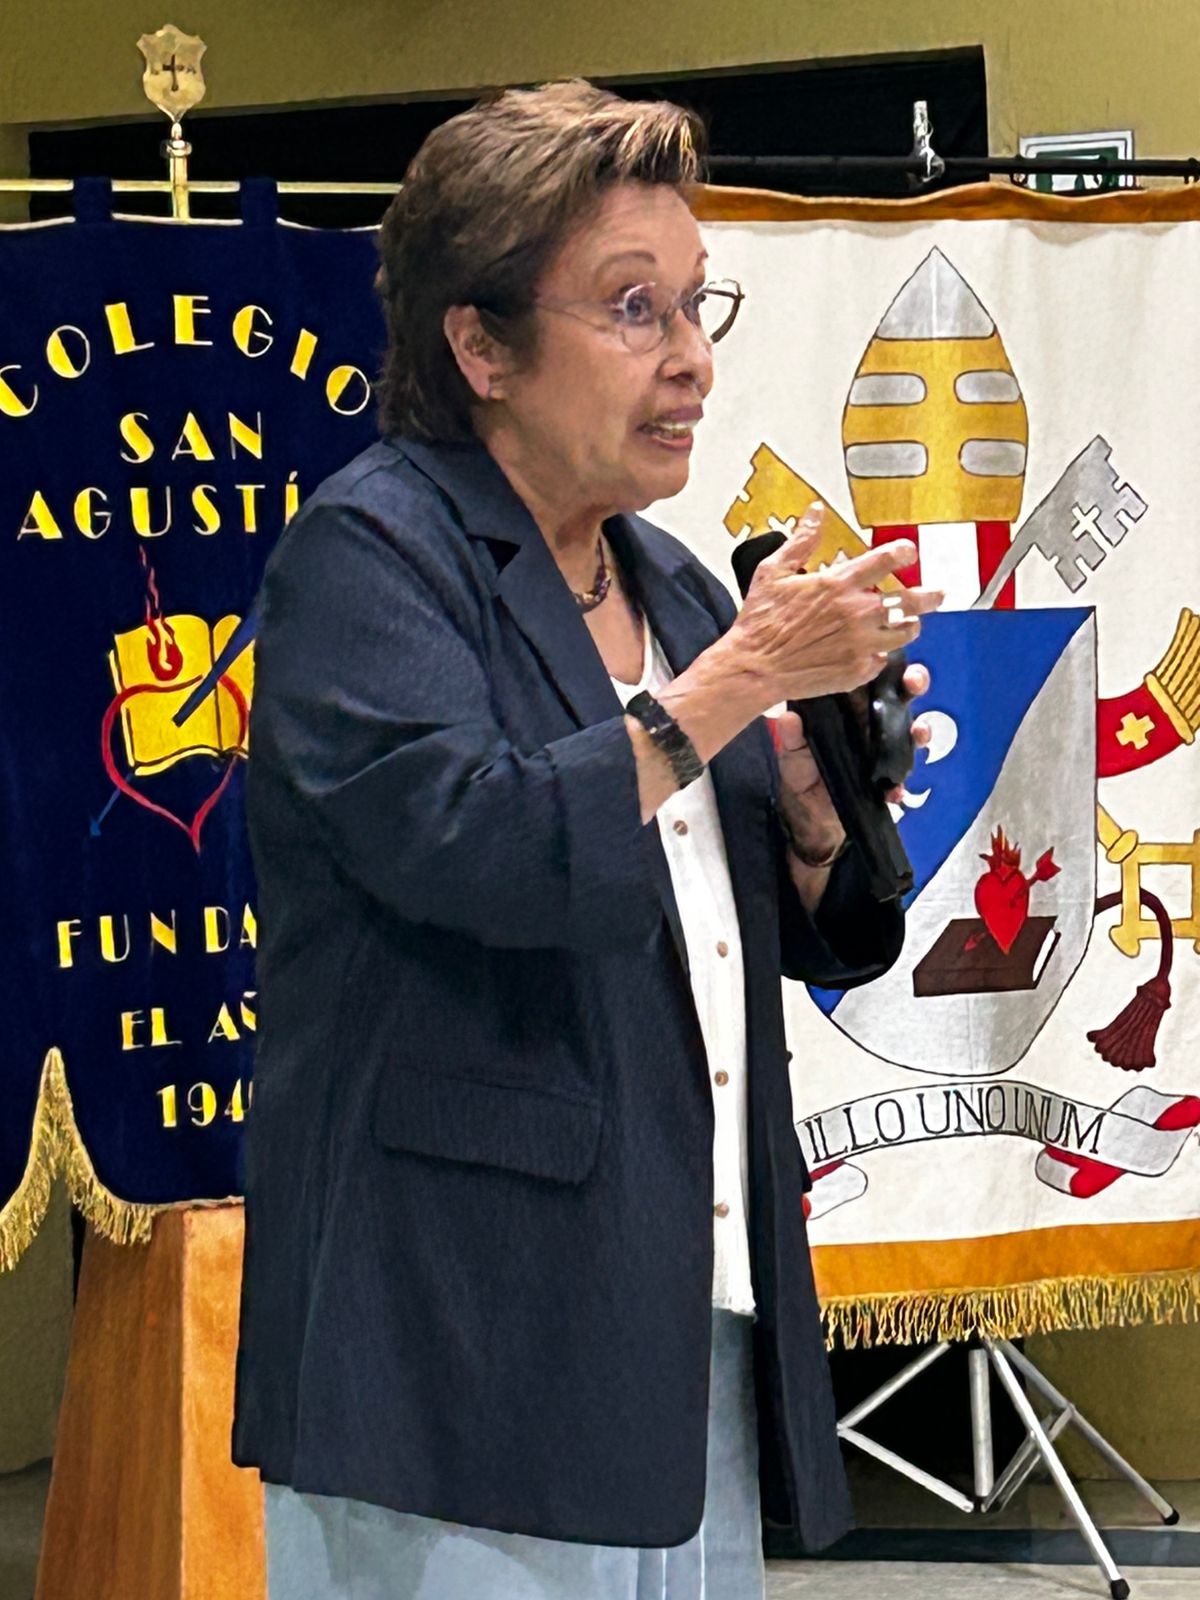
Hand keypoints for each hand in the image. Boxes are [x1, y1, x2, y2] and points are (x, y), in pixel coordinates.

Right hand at [729, 502, 942, 708]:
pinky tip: (872, 650)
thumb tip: (815, 513)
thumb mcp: (774, 572)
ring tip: (908, 624)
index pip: (886, 559)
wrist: (755, 667)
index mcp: (839, 584)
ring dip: (908, 625)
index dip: (904, 552)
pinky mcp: (857, 670)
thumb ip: (801, 541)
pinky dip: (880, 654)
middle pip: (910, 600)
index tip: (909, 552)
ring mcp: (860, 643)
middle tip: (938, 594)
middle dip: (930, 596)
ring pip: (904, 632)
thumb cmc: (760, 622)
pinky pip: (882, 659)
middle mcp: (856, 612)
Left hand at [775, 662, 933, 862]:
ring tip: (919, 733)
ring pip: (913, 732)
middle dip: (915, 682)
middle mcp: (873, 723)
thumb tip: (789, 718)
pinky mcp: (886, 779)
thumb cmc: (802, 767)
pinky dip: (899, 786)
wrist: (806, 808)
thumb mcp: (792, 750)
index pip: (874, 676)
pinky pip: (900, 780)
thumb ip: (793, 735)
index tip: (891, 653)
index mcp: (853, 707)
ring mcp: (884, 749)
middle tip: (914, 682)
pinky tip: (894, 791)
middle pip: (902, 695)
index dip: (887, 661)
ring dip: (921, 730)